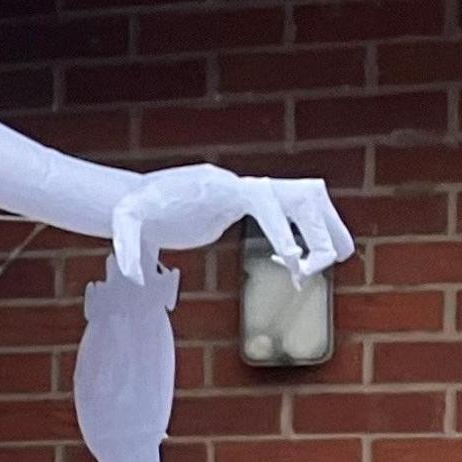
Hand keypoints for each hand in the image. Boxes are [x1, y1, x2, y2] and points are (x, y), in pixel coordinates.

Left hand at [106, 164, 354, 283]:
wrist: (136, 195)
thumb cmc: (132, 208)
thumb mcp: (124, 223)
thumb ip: (128, 246)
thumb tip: (134, 277)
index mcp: (215, 187)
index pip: (260, 199)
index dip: (279, 226)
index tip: (292, 258)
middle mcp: (238, 184)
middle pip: (297, 192)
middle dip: (316, 226)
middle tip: (317, 265)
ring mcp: (247, 192)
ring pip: (304, 198)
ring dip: (326, 225)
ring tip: (337, 259)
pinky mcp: (248, 205)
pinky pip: (291, 213)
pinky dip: (309, 230)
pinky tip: (312, 260)